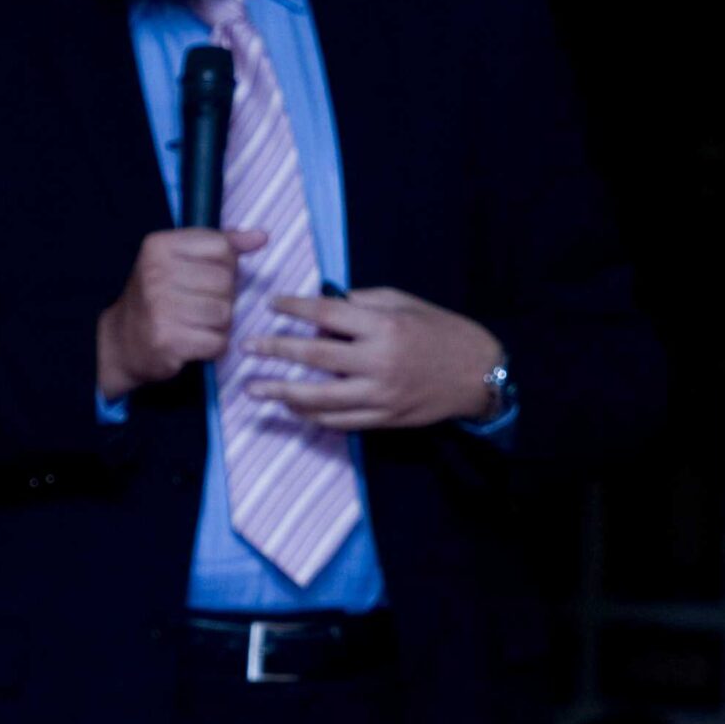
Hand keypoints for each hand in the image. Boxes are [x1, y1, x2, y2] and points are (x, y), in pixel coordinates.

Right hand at [96, 227, 267, 400]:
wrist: (120, 342)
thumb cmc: (157, 297)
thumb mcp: (180, 260)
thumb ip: (221, 245)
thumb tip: (261, 236)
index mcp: (159, 246)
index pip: (222, 248)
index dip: (225, 266)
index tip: (203, 277)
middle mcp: (156, 273)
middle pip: (226, 283)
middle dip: (222, 298)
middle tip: (198, 305)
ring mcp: (160, 307)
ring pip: (225, 313)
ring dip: (218, 324)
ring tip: (196, 324)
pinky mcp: (167, 340)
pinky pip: (218, 342)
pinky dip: (212, 346)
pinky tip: (193, 342)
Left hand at [242, 287, 501, 429]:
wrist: (478, 373)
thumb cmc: (439, 330)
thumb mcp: (404, 302)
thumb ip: (361, 303)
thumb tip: (320, 312)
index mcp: (384, 326)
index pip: (327, 314)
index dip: (295, 308)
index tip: (272, 305)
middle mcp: (379, 361)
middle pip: (315, 356)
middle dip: (275, 351)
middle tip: (246, 348)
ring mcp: (381, 395)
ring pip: (320, 397)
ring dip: (282, 393)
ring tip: (254, 389)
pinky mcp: (384, 419)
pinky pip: (340, 421)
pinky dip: (312, 415)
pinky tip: (291, 407)